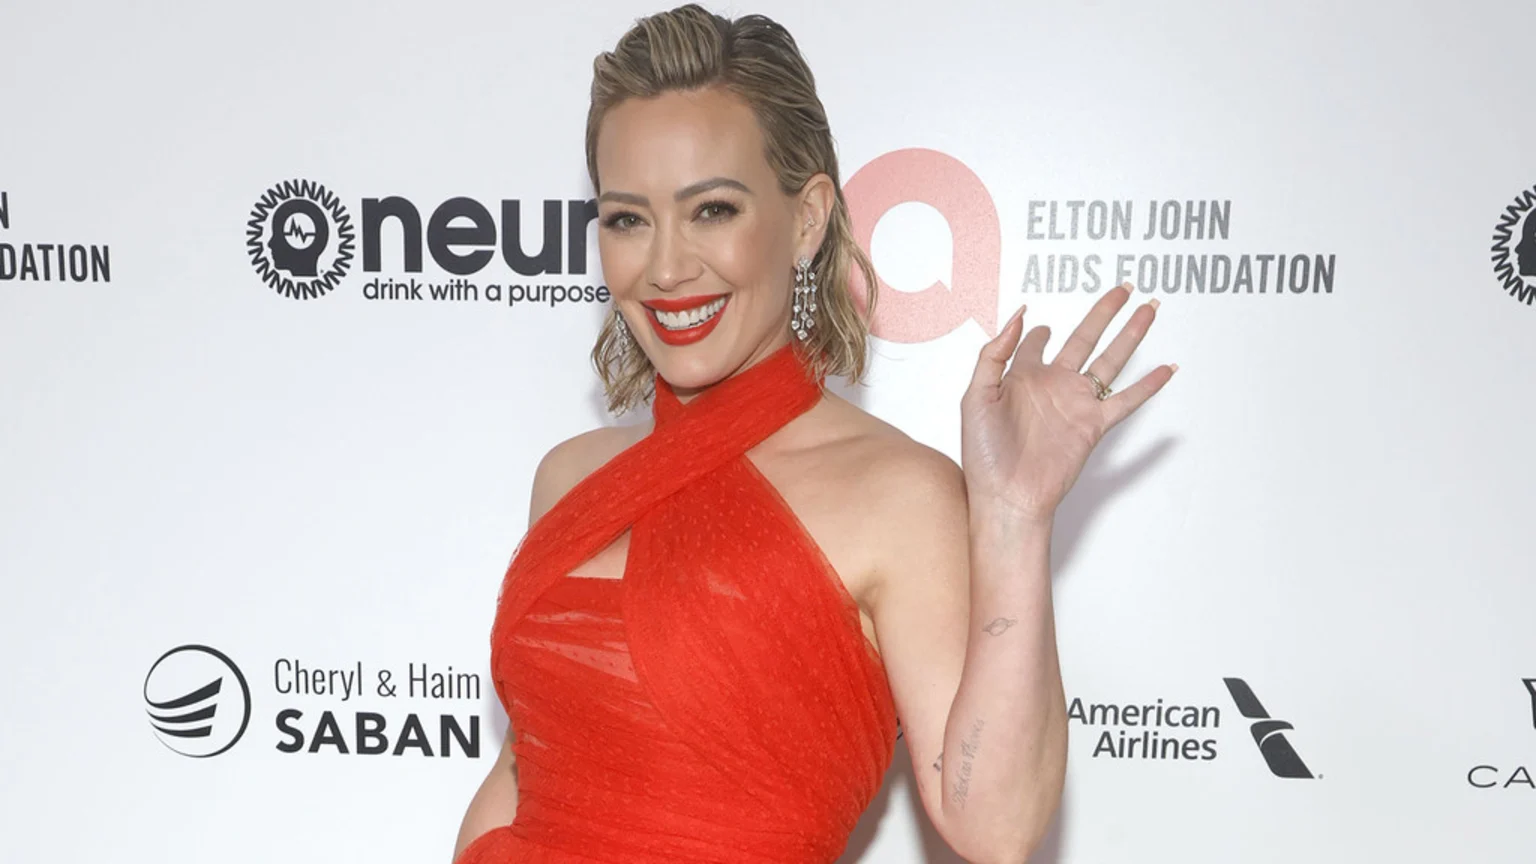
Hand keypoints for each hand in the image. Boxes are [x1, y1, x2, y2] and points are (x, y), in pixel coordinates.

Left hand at [960, 283, 1174, 520]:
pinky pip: (1125, 401)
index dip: (1034, 332)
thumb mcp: (976, 396)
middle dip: (1104, 313)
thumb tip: (1018, 316)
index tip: (1035, 320)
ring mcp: (1075, 404)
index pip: (1033, 344)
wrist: (1005, 495)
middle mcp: (1052, 386)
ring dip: (1131, 335)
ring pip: (1110, 361)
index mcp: (1021, 378)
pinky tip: (1165, 369)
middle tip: (1123, 289)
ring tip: (1149, 310)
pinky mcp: (1092, 426)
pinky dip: (1147, 386)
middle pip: (1084, 339)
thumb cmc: (983, 453)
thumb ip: (994, 354)